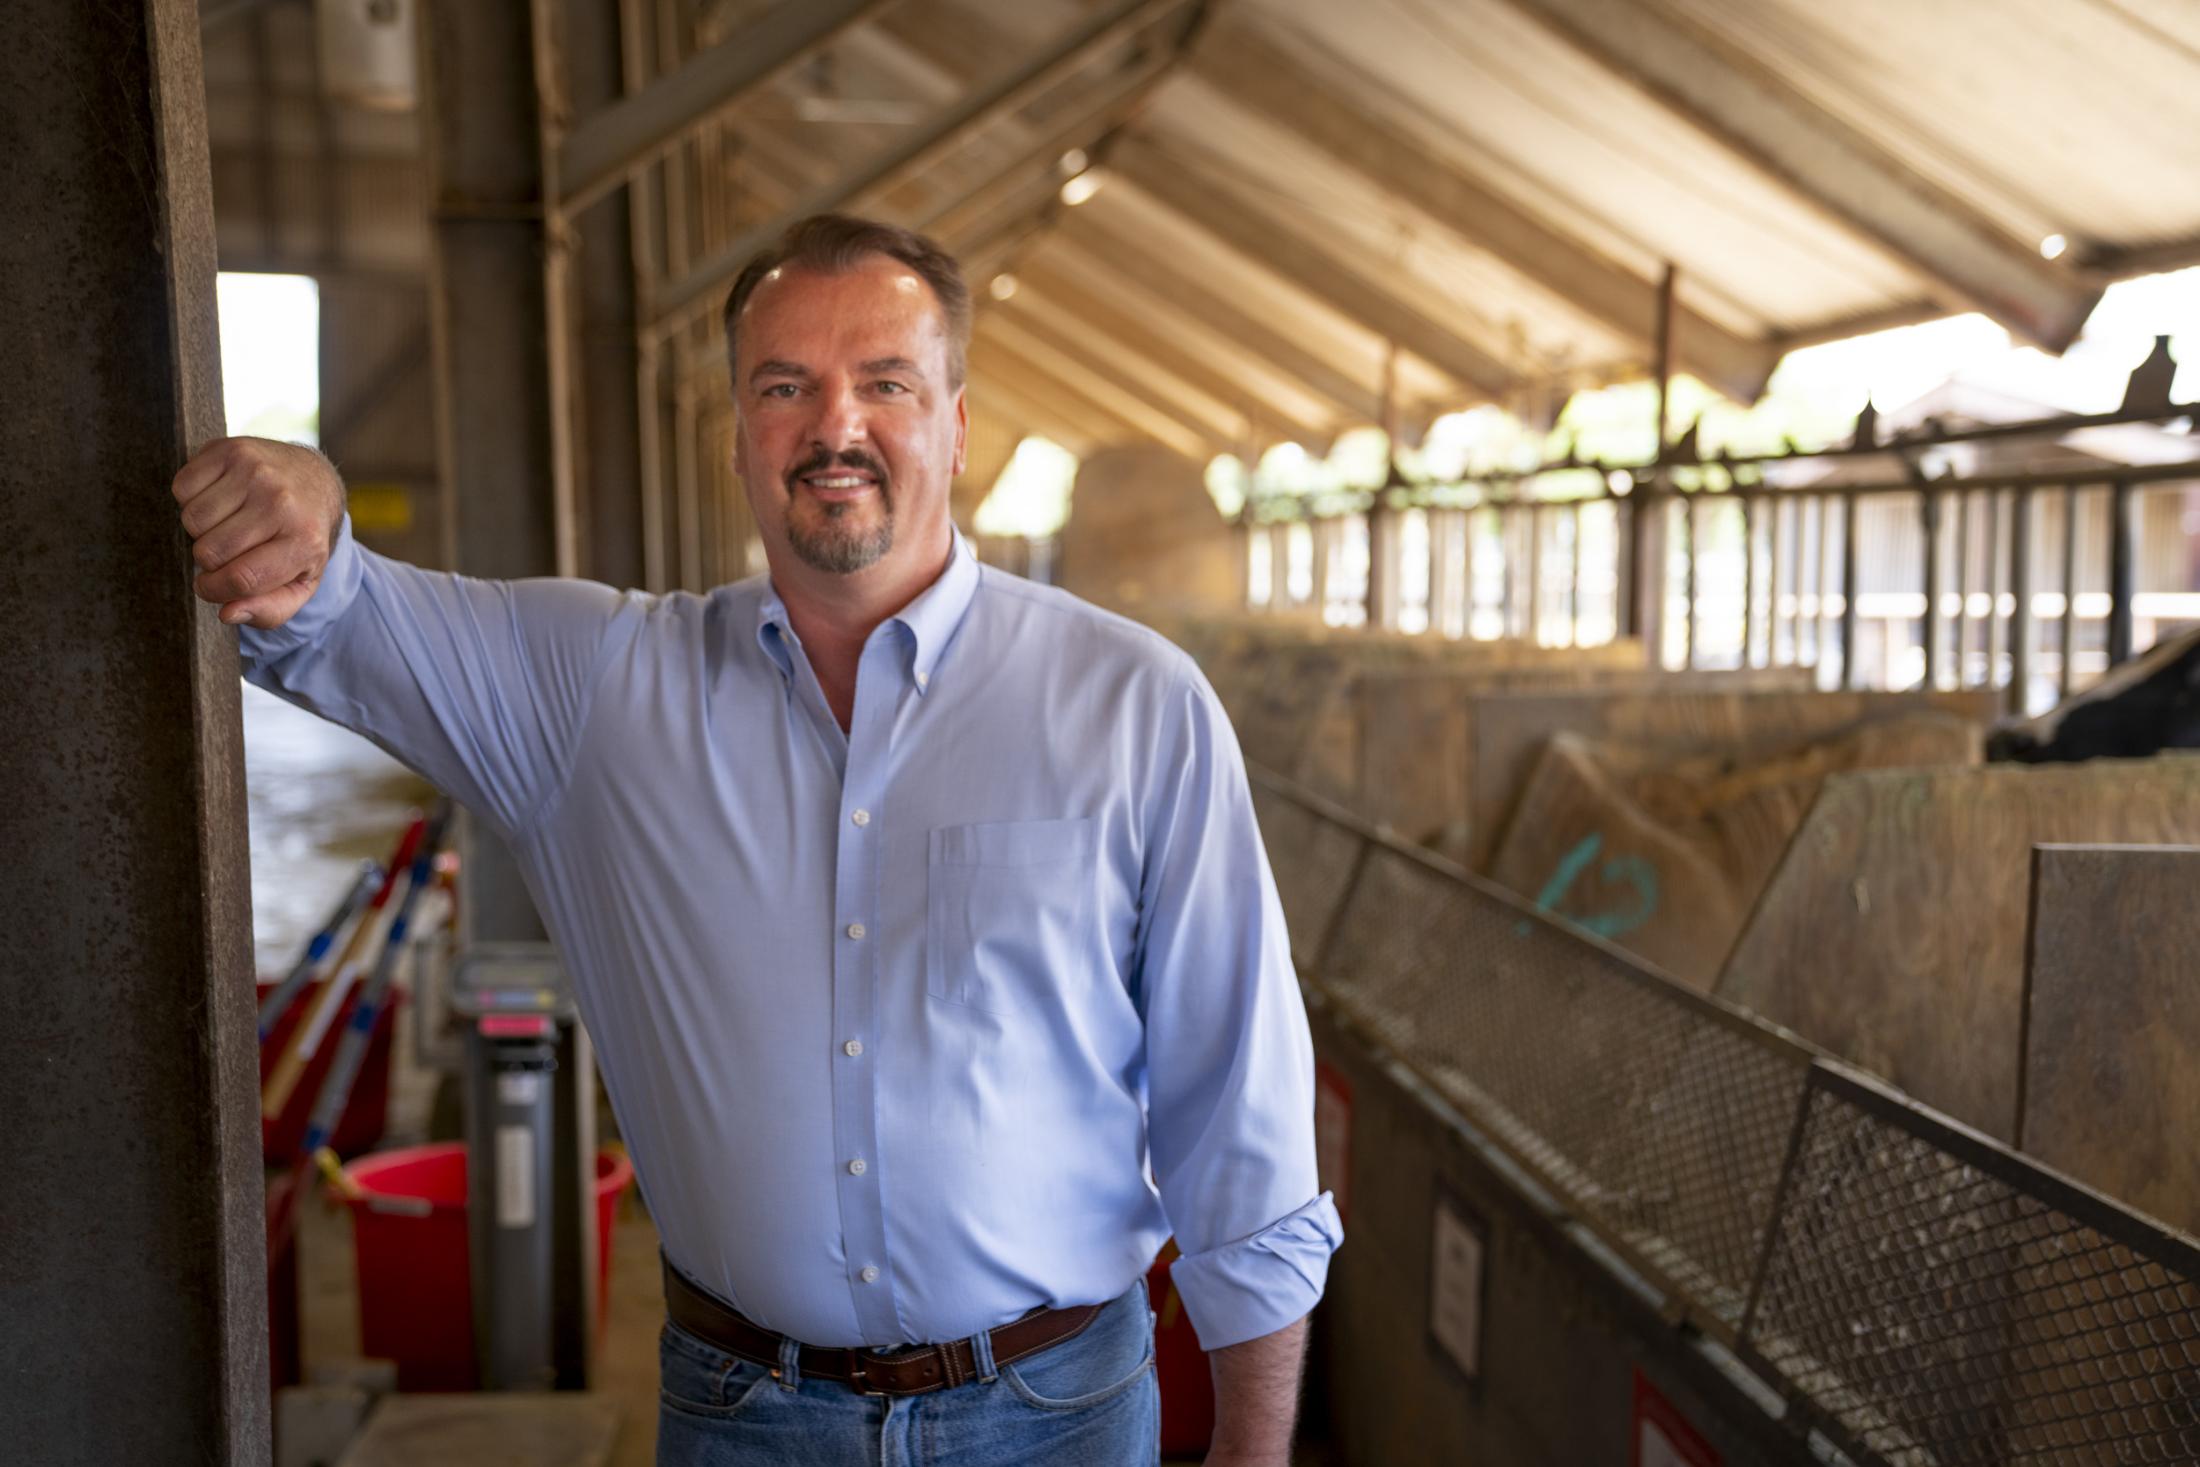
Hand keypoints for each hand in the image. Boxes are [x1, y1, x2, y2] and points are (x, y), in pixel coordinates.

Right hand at [173, 437, 345, 629]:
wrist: (313, 479)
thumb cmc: (301, 539)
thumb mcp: (301, 582)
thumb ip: (270, 610)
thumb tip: (228, 614)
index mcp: (304, 542)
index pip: (240, 579)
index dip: (214, 590)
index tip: (211, 586)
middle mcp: (282, 503)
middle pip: (208, 551)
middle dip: (209, 559)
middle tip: (229, 549)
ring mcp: (257, 473)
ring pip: (191, 519)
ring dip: (200, 529)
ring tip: (226, 523)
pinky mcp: (232, 449)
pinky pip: (181, 487)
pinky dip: (190, 499)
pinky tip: (218, 499)